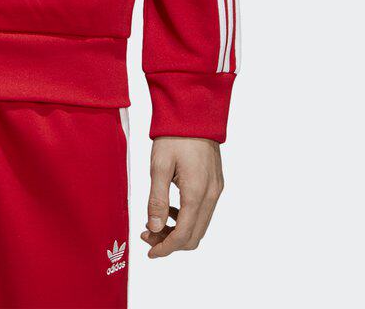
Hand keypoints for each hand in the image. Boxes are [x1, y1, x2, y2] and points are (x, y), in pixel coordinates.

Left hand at [141, 137, 223, 257]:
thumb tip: (154, 229)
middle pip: (194, 235)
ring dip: (179, 231)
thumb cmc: (174, 135)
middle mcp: (211, 195)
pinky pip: (203, 212)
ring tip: (155, 223)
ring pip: (200, 225)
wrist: (194, 112)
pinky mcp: (215, 184)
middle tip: (148, 236)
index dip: (166, 248)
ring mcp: (216, 190)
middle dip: (171, 242)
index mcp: (196, 192)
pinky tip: (170, 209)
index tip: (150, 251)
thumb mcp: (159, 165)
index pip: (184, 234)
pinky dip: (187, 218)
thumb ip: (157, 199)